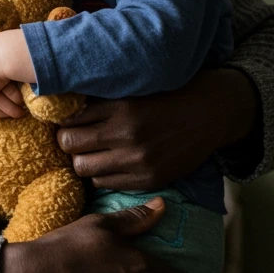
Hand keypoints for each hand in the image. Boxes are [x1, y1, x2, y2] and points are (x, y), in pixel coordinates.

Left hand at [56, 68, 258, 191]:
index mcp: (121, 106)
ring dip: (83, 160)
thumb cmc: (168, 95)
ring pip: (84, 168)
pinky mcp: (148, 179)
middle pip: (70, 145)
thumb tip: (65, 104)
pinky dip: (101, 175)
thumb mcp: (134, 89)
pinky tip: (110, 163)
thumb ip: (103, 99)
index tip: (67, 121)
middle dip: (68, 142)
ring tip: (92, 152)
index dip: (64, 122)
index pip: (70, 120)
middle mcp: (127, 134)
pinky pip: (105, 183)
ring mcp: (137, 159)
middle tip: (74, 138)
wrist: (209, 114)